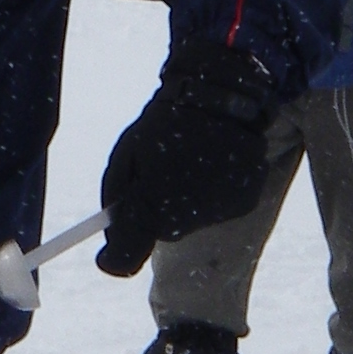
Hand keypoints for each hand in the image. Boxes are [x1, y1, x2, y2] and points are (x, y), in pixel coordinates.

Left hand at [96, 40, 277, 275]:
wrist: (220, 93)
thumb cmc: (164, 122)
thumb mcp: (126, 154)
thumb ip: (116, 198)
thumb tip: (111, 235)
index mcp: (149, 205)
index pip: (122, 259)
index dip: (113, 259)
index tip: (107, 255)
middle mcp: (186, 218)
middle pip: (161, 235)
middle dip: (153, 214)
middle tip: (158, 176)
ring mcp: (219, 213)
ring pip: (192, 222)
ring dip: (185, 203)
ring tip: (190, 162)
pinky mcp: (245, 203)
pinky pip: (218, 210)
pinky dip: (212, 195)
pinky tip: (213, 164)